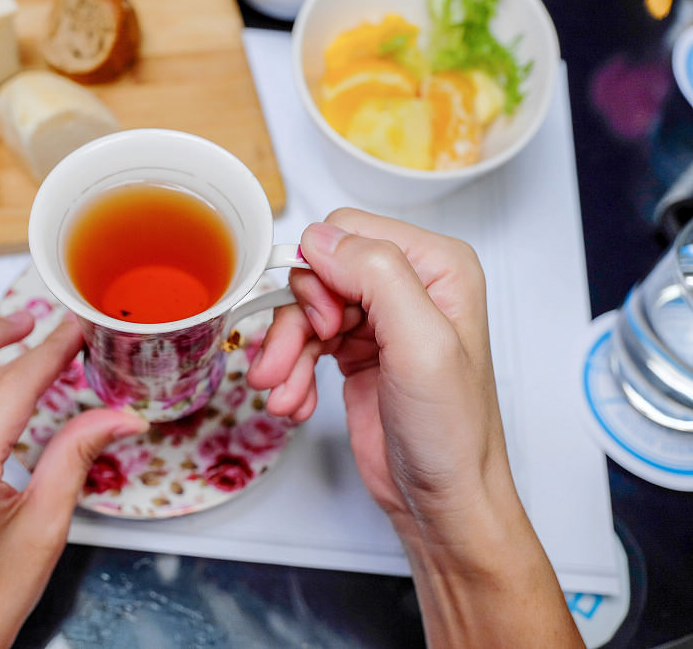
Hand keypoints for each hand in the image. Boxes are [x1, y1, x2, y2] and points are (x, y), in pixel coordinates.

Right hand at [247, 208, 582, 646]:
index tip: (326, 326)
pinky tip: (295, 402)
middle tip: (288, 363)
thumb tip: (321, 238)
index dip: (323, 275)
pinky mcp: (356, 351)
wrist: (442, 500)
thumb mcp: (422, 345)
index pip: (349, 232)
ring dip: (285, 353)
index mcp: (438, 266)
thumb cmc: (451, 433)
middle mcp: (409, 285)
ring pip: (304, 309)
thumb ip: (377, 276)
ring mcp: (380, 319)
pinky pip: (304, 342)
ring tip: (280, 393)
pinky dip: (291, 373)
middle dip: (295, 321)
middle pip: (319, 272)